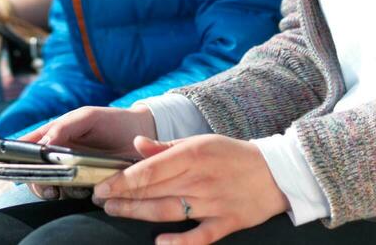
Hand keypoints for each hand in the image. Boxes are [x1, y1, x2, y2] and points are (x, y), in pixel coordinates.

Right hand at [19, 106, 155, 200]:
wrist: (141, 135)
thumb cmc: (111, 121)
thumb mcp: (87, 116)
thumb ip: (63, 127)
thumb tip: (42, 145)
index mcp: (52, 135)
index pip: (23, 147)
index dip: (4, 156)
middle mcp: (57, 156)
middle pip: (32, 173)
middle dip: (33, 181)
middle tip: (45, 185)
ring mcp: (70, 173)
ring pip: (49, 187)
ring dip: (52, 190)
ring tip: (60, 188)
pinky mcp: (86, 187)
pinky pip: (72, 196)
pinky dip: (73, 195)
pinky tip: (85, 189)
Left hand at [90, 135, 288, 244]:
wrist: (275, 172)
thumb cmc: (232, 154)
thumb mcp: (200, 141)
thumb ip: (166, 146)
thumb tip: (136, 145)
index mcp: (192, 154)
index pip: (149, 169)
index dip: (122, 179)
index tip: (101, 184)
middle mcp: (200, 178)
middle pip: (153, 191)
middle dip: (122, 196)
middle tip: (99, 199)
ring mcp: (213, 203)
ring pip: (168, 211)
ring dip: (138, 213)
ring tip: (115, 211)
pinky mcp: (227, 223)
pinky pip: (199, 236)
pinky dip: (180, 241)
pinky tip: (160, 242)